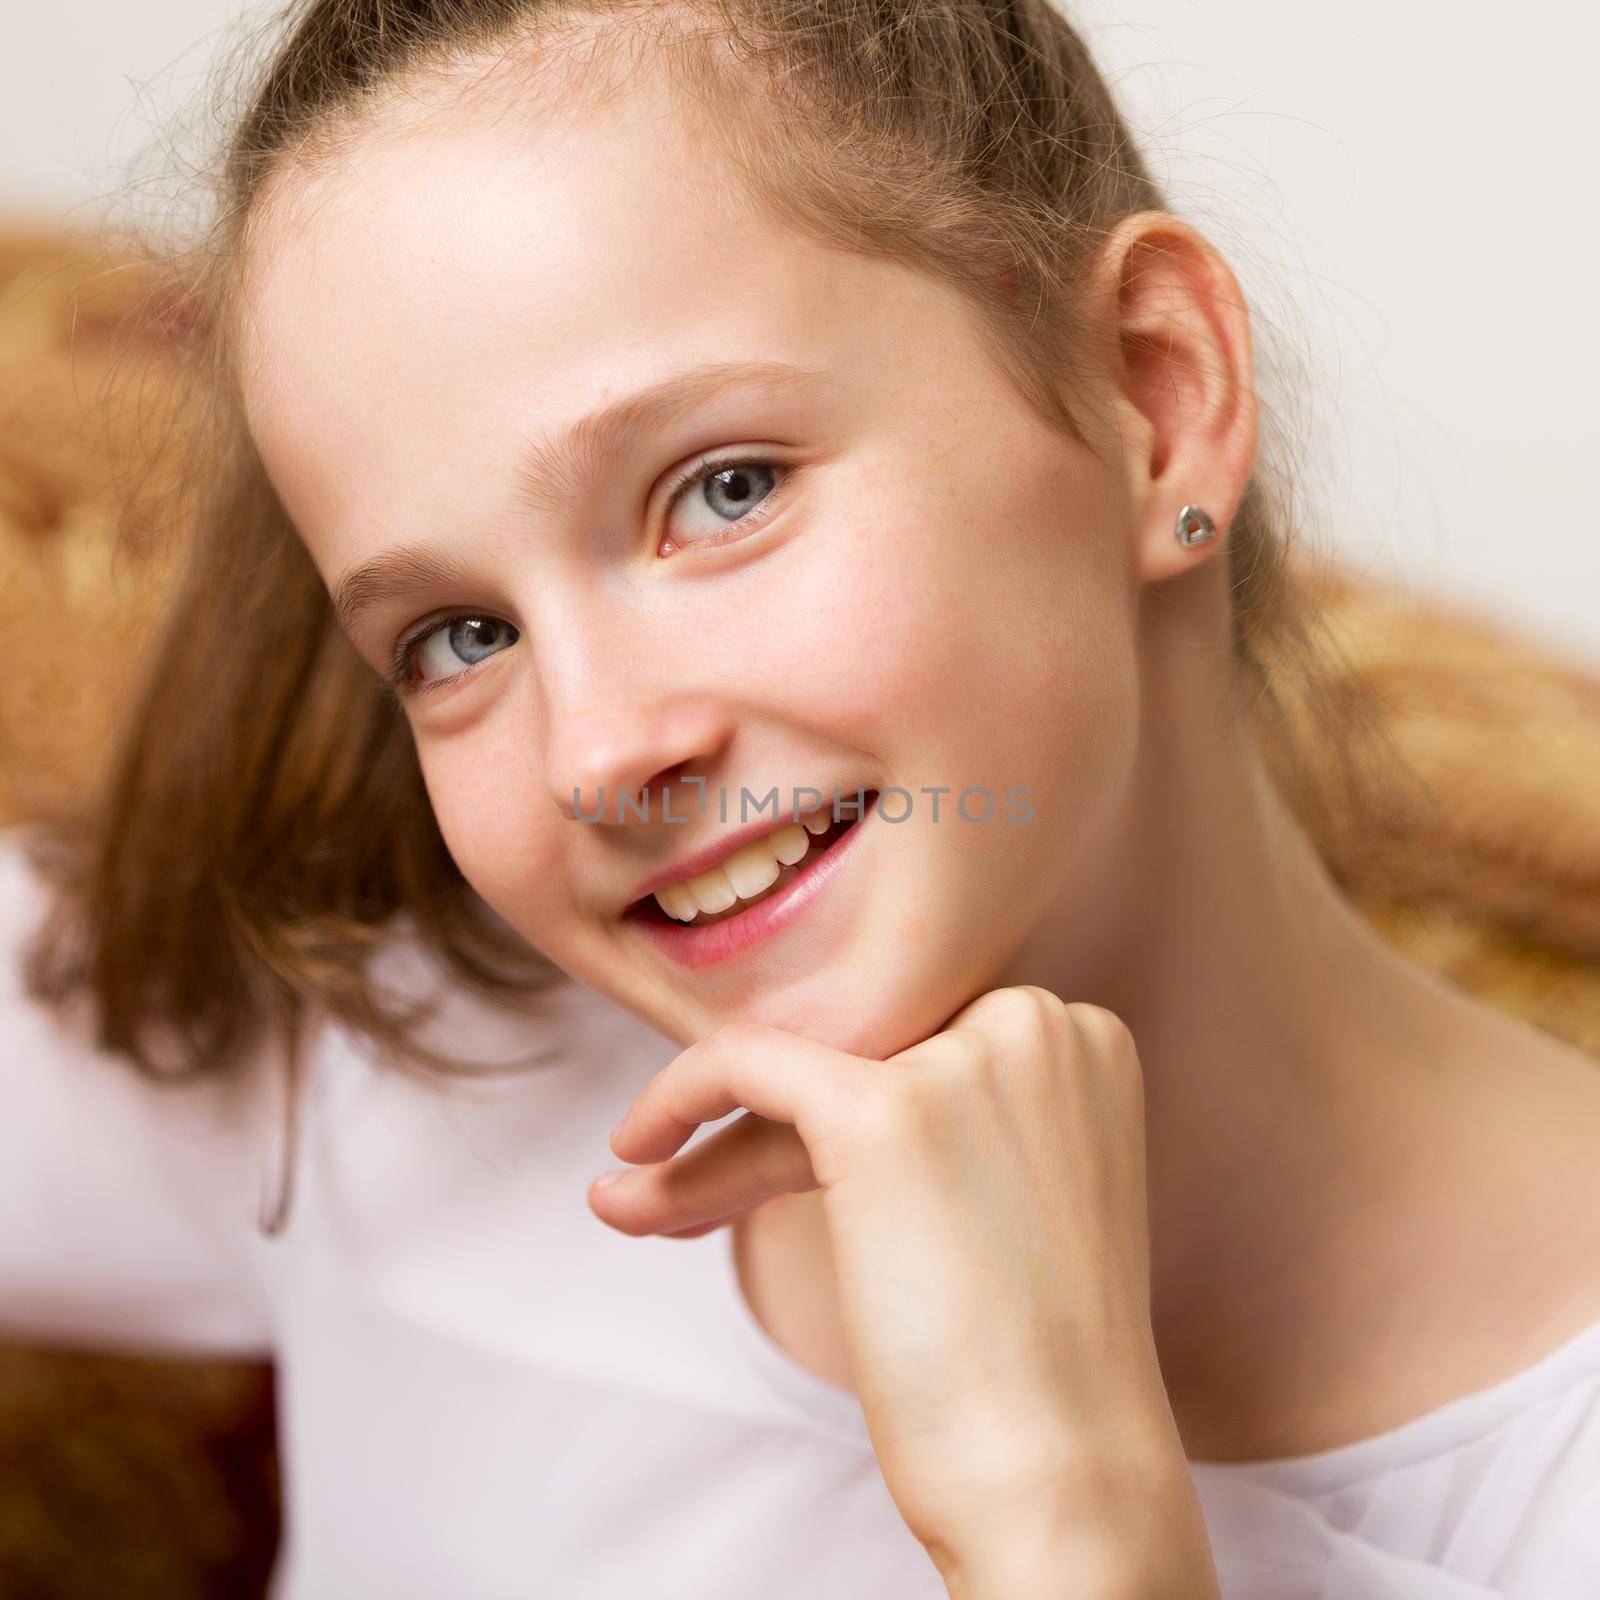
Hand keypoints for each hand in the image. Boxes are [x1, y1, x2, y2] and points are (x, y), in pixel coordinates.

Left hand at [589, 986, 1213, 1589]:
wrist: (1063, 1477)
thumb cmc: (1034, 1362)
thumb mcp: (1010, 1196)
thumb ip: (947, 1126)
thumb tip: (814, 1103)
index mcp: (1081, 1039)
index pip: (920, 1046)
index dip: (835, 1113)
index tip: (770, 1174)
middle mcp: (1036, 1024)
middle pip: (857, 1052)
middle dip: (769, 1126)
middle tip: (692, 1196)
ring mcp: (965, 1060)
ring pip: (794, 1070)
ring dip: (712, 1146)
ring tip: (643, 1204)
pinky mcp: (885, 1109)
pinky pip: (743, 1063)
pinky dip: (677, 1095)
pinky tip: (633, 1148)